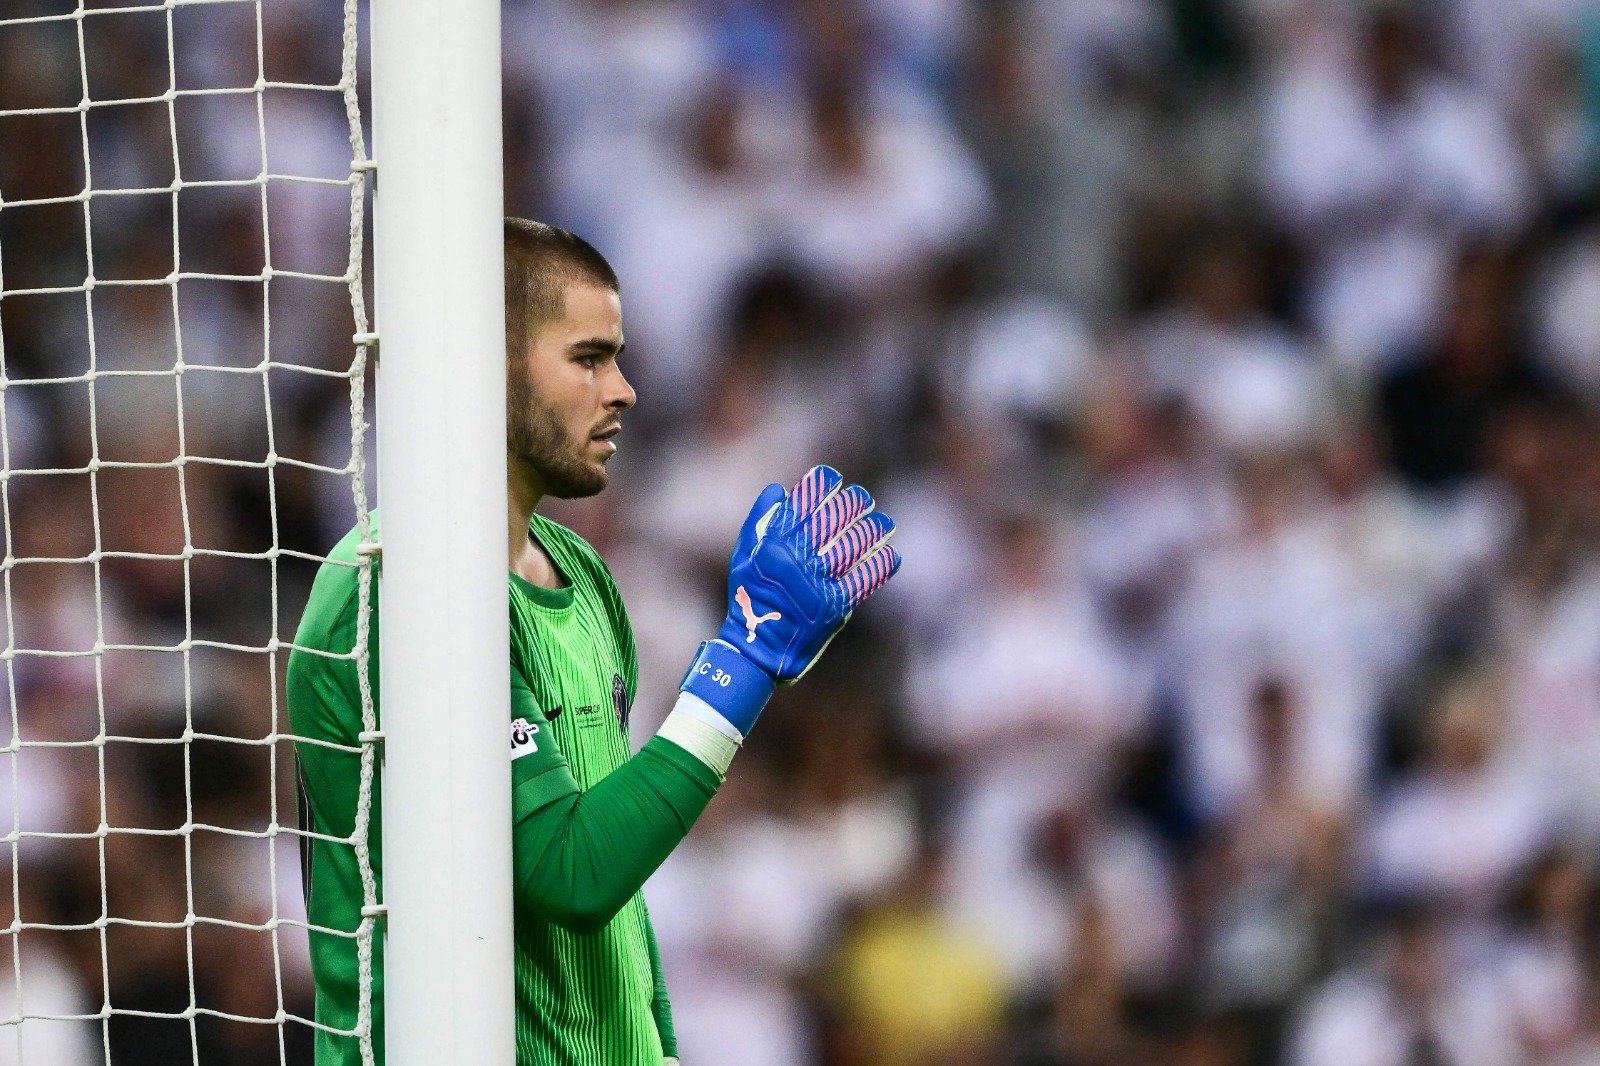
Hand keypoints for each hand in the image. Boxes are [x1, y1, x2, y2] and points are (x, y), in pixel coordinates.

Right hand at [719, 464, 899, 680]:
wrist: (755, 649)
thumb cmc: (748, 599)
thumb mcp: (742, 557)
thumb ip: (759, 521)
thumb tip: (779, 490)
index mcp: (773, 545)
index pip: (802, 505)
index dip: (820, 486)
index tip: (833, 478)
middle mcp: (795, 561)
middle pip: (832, 521)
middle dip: (851, 504)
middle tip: (862, 499)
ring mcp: (816, 584)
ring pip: (851, 545)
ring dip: (871, 529)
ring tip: (883, 523)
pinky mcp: (834, 607)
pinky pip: (863, 579)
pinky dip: (879, 564)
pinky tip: (891, 554)